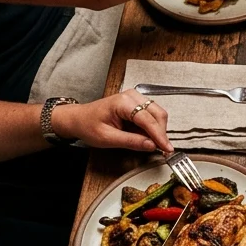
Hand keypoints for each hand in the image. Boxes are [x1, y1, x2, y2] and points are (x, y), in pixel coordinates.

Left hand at [51, 90, 170, 153]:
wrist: (79, 119)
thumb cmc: (88, 125)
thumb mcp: (107, 138)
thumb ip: (131, 141)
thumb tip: (151, 145)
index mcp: (123, 102)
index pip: (148, 119)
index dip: (159, 135)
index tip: (166, 147)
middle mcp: (132, 96)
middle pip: (158, 113)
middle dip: (162, 132)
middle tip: (164, 149)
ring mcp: (136, 98)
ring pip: (158, 113)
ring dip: (159, 130)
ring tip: (155, 144)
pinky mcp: (138, 103)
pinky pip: (152, 115)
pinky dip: (154, 127)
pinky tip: (149, 137)